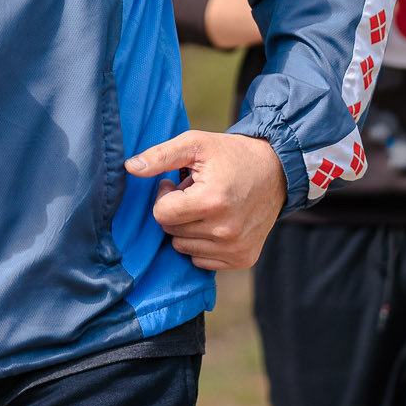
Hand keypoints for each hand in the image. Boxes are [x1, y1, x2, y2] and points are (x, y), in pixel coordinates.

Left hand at [125, 131, 285, 270]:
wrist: (277, 171)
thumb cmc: (231, 155)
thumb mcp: (195, 144)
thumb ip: (160, 156)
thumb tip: (129, 167)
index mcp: (212, 202)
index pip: (161, 214)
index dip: (164, 196)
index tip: (176, 184)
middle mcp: (226, 230)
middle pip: (171, 231)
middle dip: (177, 211)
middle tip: (195, 193)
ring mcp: (236, 248)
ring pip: (183, 248)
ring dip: (188, 228)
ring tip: (208, 206)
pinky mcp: (243, 259)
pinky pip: (201, 261)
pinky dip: (202, 244)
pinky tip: (217, 223)